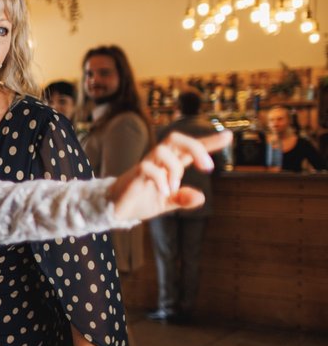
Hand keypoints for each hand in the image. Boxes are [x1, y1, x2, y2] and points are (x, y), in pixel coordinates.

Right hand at [109, 131, 230, 221]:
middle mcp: (158, 160)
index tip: (229, 136)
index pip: (190, 149)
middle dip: (196, 148)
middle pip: (176, 138)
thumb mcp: (167, 203)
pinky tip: (165, 193)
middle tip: (208, 168)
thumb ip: (183, 199)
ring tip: (174, 188)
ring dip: (175, 169)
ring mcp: (146, 165)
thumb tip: (201, 196)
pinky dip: (160, 180)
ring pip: (162, 150)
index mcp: (169, 164)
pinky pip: (148, 168)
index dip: (209, 142)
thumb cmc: (141, 201)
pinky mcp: (134, 174)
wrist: (116, 209)